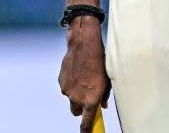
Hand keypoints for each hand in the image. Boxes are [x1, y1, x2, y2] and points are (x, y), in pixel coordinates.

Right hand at [58, 17, 110, 132]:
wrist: (84, 45)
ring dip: (75, 93)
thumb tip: (102, 105)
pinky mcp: (61, 80)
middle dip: (81, 107)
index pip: (86, 123)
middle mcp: (76, 98)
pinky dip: (71, 84)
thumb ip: (104, 96)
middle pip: (76, 111)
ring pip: (70, 98)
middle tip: (87, 97)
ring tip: (83, 78)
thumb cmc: (99, 62)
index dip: (86, 130)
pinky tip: (77, 72)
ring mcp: (67, 89)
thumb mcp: (107, 81)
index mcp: (90, 100)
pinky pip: (66, 87)